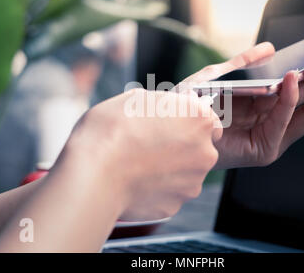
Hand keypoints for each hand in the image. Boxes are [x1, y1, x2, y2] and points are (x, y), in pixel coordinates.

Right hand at [61, 89, 221, 220]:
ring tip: (140, 163)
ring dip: (171, 168)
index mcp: (199, 120)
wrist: (94, 174)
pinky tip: (136, 180)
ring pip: (186, 173)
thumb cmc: (112, 130)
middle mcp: (205, 152)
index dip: (191, 121)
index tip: (175, 123)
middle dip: (183, 146)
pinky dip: (158, 188)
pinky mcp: (176, 205)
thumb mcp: (137, 99)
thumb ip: (165, 103)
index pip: (210, 120)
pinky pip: (170, 193)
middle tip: (152, 143)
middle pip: (201, 148)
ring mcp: (192, 182)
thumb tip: (172, 105)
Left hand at [180, 42, 303, 168]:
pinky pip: (284, 123)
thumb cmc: (193, 103)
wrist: (170, 125)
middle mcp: (279, 123)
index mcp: (273, 106)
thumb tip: (270, 47)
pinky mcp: (263, 150)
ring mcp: (274, 138)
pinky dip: (289, 101)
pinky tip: (289, 80)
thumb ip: (245, 63)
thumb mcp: (221, 75)